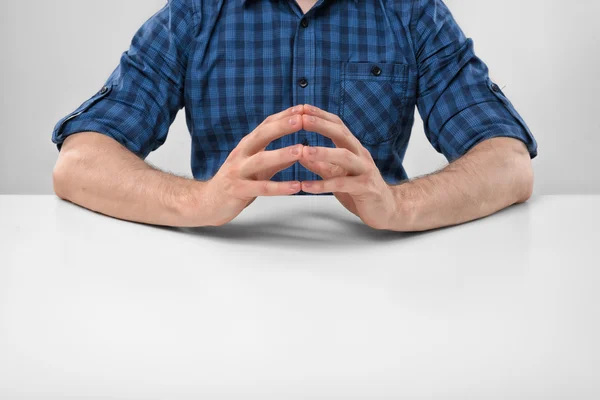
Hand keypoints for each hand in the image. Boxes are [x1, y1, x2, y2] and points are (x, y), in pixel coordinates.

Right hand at [205, 107, 304, 225]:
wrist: (208, 202)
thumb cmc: (236, 183)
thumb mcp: (257, 168)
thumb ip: (277, 160)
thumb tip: (300, 150)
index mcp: (246, 146)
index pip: (266, 125)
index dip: (283, 116)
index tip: (303, 108)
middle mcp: (241, 155)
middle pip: (261, 136)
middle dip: (282, 126)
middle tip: (302, 120)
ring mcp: (238, 172)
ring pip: (261, 160)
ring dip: (282, 154)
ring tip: (302, 150)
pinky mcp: (238, 191)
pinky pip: (261, 188)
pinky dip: (280, 187)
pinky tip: (296, 186)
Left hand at [297, 105, 399, 229]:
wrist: (387, 209)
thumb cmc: (360, 189)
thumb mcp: (337, 175)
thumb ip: (321, 164)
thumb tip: (299, 153)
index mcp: (353, 148)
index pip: (337, 126)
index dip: (320, 116)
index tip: (301, 108)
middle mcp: (360, 155)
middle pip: (342, 134)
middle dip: (321, 125)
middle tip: (301, 119)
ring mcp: (365, 170)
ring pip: (344, 157)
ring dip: (323, 152)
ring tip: (303, 151)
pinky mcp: (366, 188)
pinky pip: (342, 184)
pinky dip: (322, 185)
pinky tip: (306, 186)